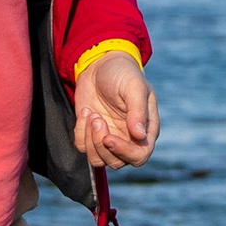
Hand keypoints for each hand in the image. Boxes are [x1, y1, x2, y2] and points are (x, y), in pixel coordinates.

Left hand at [72, 52, 158, 170]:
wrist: (100, 63)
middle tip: (97, 118)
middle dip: (102, 144)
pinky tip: (86, 111)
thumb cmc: (123, 73)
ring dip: (90, 140)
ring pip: (98, 160)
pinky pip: (82, 147)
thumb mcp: (133, 87)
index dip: (124, 153)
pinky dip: (80, 132)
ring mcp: (109, 137)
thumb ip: (138, 111)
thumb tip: (140, 136)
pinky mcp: (90, 134)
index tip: (109, 138)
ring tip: (92, 114)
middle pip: (117, 162)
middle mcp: (128, 138)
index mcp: (145, 129)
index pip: (139, 155)